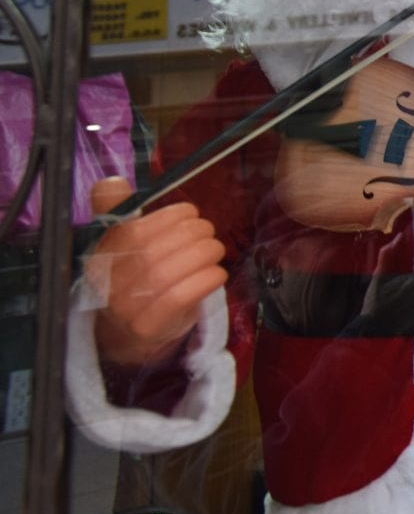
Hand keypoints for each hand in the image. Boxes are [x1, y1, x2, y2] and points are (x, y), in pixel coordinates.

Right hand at [86, 179, 227, 369]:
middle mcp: (106, 283)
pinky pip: (179, 298)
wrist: (129, 330)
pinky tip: (216, 273)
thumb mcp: (121, 241)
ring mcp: (124, 309)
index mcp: (98, 255)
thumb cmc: (133, 273)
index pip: (131, 231)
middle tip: (207, 231)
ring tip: (214, 250)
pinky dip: (205, 280)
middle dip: (193, 233)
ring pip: (167, 273)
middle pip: (153, 250)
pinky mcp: (147, 328)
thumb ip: (116, 209)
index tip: (188, 213)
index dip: (168, 217)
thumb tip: (112, 182)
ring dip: (203, 254)